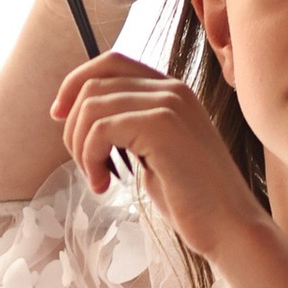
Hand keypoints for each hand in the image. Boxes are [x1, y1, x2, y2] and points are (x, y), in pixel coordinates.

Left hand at [53, 52, 262, 260]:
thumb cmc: (190, 198)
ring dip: (80, 147)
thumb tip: (79, 115)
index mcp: (170, 90)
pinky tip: (105, 185)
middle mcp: (170, 88)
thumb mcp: (153, 153)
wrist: (228, 226)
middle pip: (93, 83)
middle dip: (73, 127)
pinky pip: (100, 129)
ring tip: (98, 179)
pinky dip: (90, 159)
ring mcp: (168, 104)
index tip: (59, 116)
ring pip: (91, 106)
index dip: (74, 84)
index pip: (110, 62)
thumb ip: (127, 127)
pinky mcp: (161, 126)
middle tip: (86, 166)